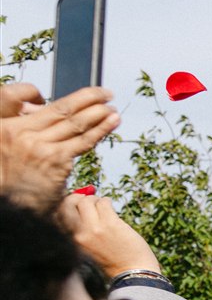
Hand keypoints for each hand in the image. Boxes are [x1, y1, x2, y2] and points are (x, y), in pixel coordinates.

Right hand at [0, 86, 118, 211]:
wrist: (8, 206)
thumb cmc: (10, 177)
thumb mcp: (7, 144)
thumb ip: (23, 125)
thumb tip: (38, 105)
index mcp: (7, 126)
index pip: (37, 101)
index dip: (62, 96)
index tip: (83, 94)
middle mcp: (21, 133)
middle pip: (61, 109)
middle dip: (88, 98)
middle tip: (106, 93)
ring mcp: (39, 147)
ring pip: (75, 123)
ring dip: (98, 112)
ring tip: (113, 106)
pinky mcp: (56, 161)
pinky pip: (83, 141)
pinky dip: (100, 129)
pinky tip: (113, 121)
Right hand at [56, 189, 157, 274]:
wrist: (132, 273)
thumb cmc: (111, 259)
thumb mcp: (86, 247)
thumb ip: (79, 228)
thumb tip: (78, 201)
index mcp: (70, 241)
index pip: (57, 214)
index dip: (65, 203)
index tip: (75, 201)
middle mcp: (78, 234)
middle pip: (68, 203)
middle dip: (78, 198)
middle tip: (89, 200)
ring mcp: (94, 229)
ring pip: (87, 201)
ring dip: (95, 199)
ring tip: (102, 206)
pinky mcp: (110, 224)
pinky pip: (103, 202)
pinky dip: (106, 201)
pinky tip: (110, 206)